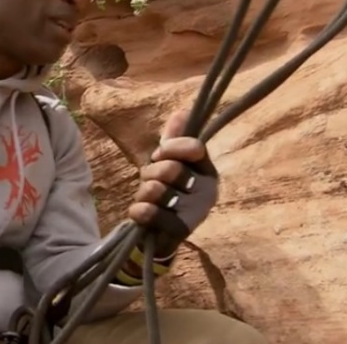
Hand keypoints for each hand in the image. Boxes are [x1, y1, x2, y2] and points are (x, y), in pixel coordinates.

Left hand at [127, 109, 218, 256]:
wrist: (160, 235)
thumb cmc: (167, 193)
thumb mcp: (169, 164)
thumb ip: (174, 140)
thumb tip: (182, 112)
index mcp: (208, 172)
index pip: (193, 147)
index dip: (170, 148)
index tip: (160, 155)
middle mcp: (208, 192)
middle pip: (171, 168)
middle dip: (151, 172)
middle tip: (151, 181)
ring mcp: (195, 213)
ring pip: (157, 189)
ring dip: (143, 192)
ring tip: (148, 199)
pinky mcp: (179, 232)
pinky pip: (150, 212)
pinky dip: (139, 210)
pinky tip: (141, 213)